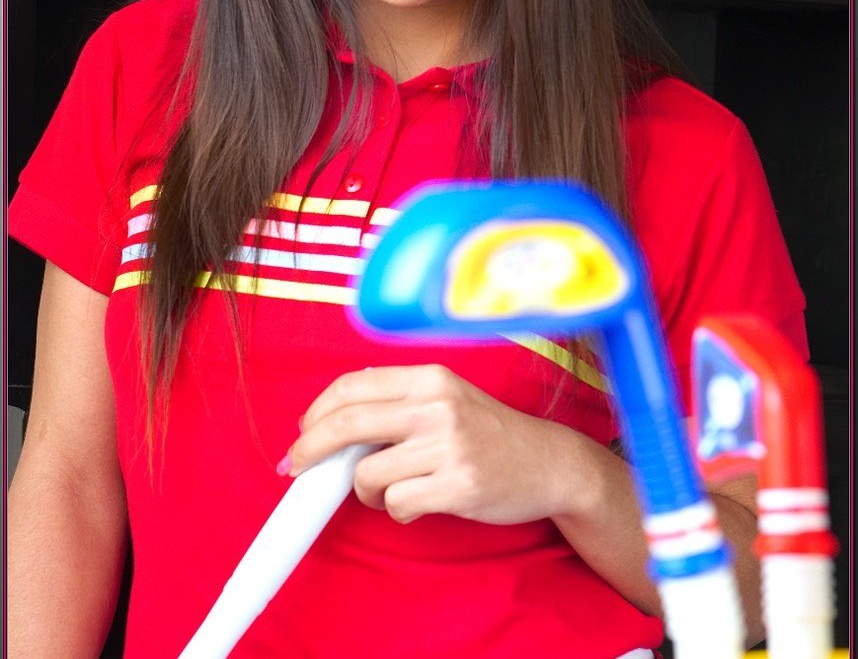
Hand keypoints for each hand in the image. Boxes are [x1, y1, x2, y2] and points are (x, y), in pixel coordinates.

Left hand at [282, 365, 579, 524]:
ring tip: (391, 490)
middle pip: (347, 424)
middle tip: (295, 468)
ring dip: (366, 491)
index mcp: (430, 377)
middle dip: (310, 450)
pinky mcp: (457, 486)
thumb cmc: (488, 432)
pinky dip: (397, 510)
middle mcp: (437, 405)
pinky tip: (420, 502)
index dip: (316, 412)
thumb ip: (397, 404)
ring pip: (367, 474)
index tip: (301, 434)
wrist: (549, 463)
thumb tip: (329, 428)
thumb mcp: (446, 399)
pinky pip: (396, 504)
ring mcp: (449, 445)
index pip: (352, 386)